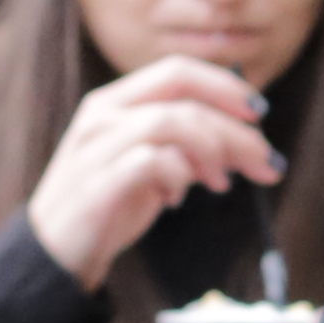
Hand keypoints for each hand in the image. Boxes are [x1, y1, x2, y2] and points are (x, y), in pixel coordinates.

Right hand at [25, 53, 278, 285]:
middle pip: (184, 97)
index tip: (260, 114)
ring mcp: (97, 147)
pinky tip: (176, 198)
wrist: (57, 251)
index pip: (178, 70)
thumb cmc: (111, 203)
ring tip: (221, 183)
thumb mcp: (151, 164)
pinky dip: (178, 177)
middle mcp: (103, 115)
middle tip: (266, 160)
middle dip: (235, 127)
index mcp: (115, 101)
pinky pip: (153, 161)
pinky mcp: (98, 183)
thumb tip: (247, 137)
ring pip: (171, 122)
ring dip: (211, 152)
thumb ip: (187, 144)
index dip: (225, 86)